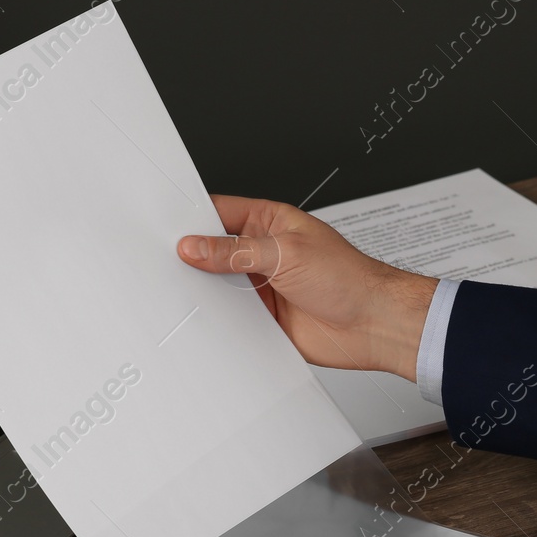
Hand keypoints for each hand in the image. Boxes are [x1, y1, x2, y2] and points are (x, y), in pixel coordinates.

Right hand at [178, 195, 437, 379]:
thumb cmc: (349, 278)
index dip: (191, 218)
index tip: (163, 226)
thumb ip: (237, 251)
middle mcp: (263, 253)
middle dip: (191, 257)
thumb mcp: (286, 253)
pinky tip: (203, 320)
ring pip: (218, 286)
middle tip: (163, 262)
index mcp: (270, 222)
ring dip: (203, 291)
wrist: (373, 324)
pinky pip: (230, 318)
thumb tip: (196, 247)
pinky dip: (217, 321)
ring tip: (176, 291)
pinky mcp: (263, 319)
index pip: (220, 213)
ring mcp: (262, 286)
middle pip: (213, 251)